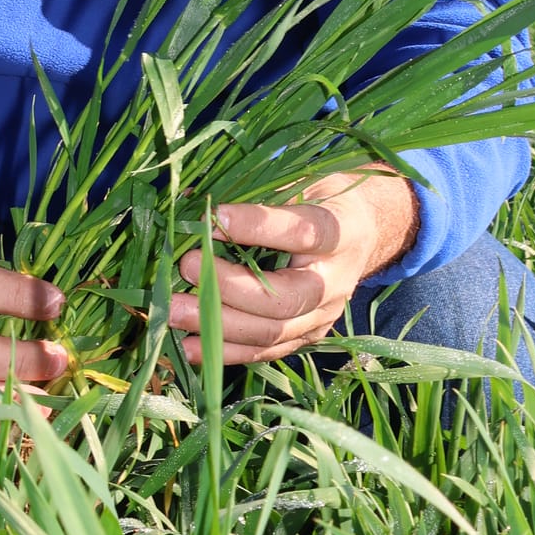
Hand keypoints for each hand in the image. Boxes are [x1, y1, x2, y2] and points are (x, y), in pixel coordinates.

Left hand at [170, 168, 419, 366]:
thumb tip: (186, 202)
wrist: (362, 235)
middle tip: (185, 266)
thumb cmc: (321, 201)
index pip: (303, 233)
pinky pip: (263, 352)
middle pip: (284, 298)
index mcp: (341, 233)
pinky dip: (223, 351)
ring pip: (271, 332)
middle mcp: (335, 281)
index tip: (213, 217)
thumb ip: (256, 193)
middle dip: (227, 287)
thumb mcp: (301, 183)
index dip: (258, 226)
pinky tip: (186, 345)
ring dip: (216, 324)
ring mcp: (321, 316)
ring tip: (172, 309)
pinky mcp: (305, 338)